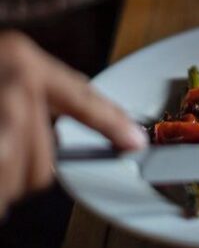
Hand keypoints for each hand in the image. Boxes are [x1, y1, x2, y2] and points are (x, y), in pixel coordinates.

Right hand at [0, 31, 145, 215]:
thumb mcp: (8, 64)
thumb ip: (38, 93)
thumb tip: (61, 141)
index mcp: (26, 63)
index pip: (82, 99)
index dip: (111, 124)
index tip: (135, 142)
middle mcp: (16, 86)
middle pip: (44, 165)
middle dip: (24, 173)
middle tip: (5, 156)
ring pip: (15, 180)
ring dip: (1, 184)